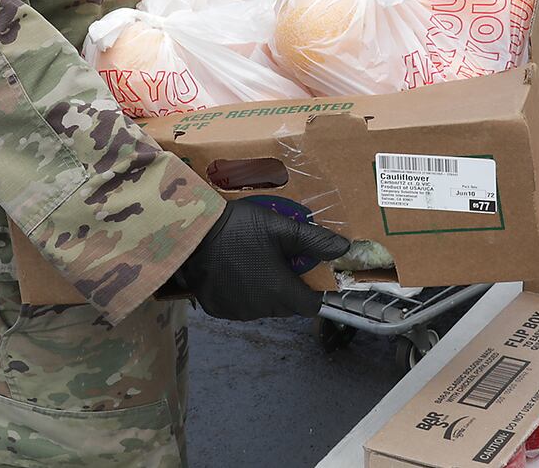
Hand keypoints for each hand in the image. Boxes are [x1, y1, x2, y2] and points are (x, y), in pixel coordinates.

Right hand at [169, 201, 349, 320]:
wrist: (193, 232)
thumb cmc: (240, 227)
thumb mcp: (280, 227)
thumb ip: (314, 240)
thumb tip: (345, 248)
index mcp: (280, 291)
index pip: (310, 306)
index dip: (313, 291)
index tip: (305, 272)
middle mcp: (261, 309)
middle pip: (287, 307)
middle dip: (288, 288)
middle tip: (277, 261)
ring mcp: (237, 312)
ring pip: (263, 308)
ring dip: (264, 293)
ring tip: (253, 264)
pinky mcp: (217, 309)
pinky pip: (239, 307)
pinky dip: (241, 295)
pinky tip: (233, 273)